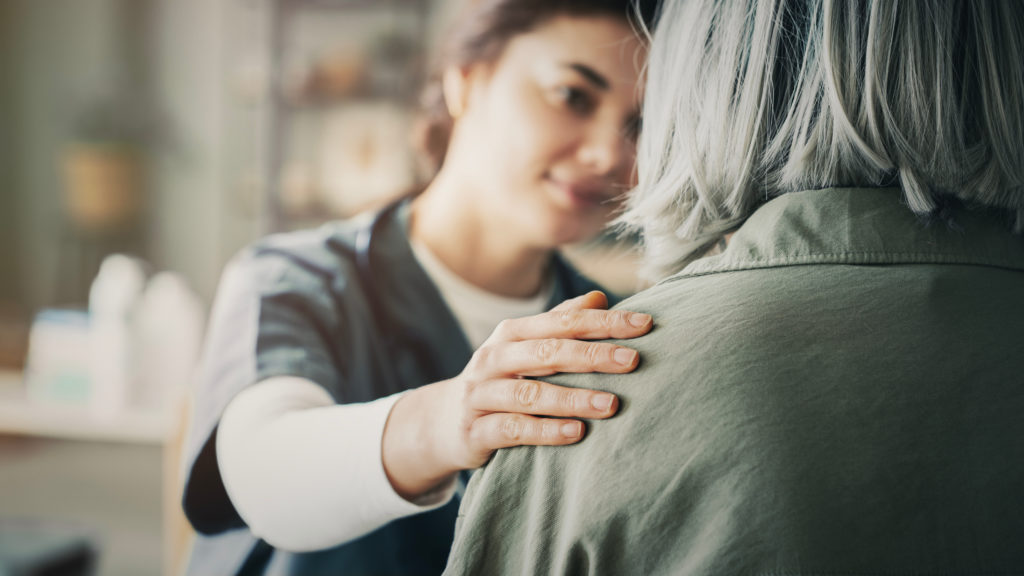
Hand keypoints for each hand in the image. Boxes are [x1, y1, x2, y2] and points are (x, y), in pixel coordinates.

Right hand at [383, 291, 652, 499]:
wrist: (443, 423)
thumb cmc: (501, 380)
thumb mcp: (525, 347)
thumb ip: (560, 323)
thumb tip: (601, 298)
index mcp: (512, 334)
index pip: (563, 321)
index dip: (604, 322)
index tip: (645, 324)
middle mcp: (494, 359)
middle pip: (547, 352)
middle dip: (592, 355)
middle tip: (633, 361)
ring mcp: (482, 395)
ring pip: (530, 393)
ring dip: (573, 398)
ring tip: (611, 405)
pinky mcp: (476, 431)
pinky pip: (512, 430)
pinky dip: (545, 431)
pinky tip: (577, 434)